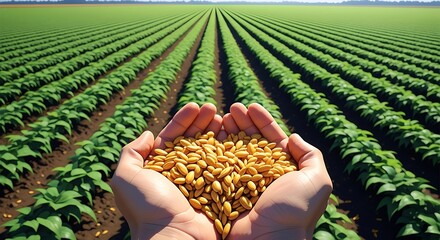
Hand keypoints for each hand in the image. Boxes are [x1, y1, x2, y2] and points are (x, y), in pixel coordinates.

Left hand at [111, 103, 221, 239]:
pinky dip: (229, 152)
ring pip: (209, 151)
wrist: (174, 237)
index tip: (195, 105)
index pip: (172, 138)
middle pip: (193, 141)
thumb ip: (131, 153)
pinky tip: (234, 137)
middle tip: (213, 107)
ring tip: (225, 117)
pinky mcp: (216, 191)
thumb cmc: (148, 208)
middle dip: (202, 122)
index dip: (183, 120)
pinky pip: (224, 168)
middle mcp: (180, 174)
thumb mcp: (126, 178)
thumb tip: (148, 134)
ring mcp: (200, 182)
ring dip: (217, 133)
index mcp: (159, 169)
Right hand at [223, 103, 332, 239]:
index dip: (262, 121)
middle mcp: (262, 174)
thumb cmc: (294, 211)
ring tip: (222, 116)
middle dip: (242, 123)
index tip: (251, 106)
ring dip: (228, 132)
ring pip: (234, 151)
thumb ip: (311, 156)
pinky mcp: (226, 190)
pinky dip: (215, 150)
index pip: (272, 139)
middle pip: (250, 141)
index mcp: (283, 170)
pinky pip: (219, 166)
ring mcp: (243, 181)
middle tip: (233, 108)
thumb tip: (293, 137)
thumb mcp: (316, 181)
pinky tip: (211, 136)